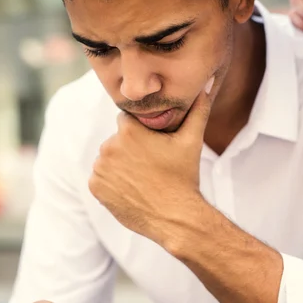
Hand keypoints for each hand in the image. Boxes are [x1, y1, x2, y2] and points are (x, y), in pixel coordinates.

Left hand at [89, 84, 212, 247]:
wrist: (175, 218)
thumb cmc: (184, 177)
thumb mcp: (192, 140)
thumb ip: (197, 109)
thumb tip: (207, 84)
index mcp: (128, 131)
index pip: (128, 120)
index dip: (141, 132)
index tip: (153, 146)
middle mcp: (109, 146)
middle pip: (117, 140)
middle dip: (130, 149)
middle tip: (150, 165)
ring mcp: (100, 168)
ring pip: (108, 159)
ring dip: (120, 165)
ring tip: (142, 178)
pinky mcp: (95, 187)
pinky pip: (101, 178)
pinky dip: (112, 182)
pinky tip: (131, 189)